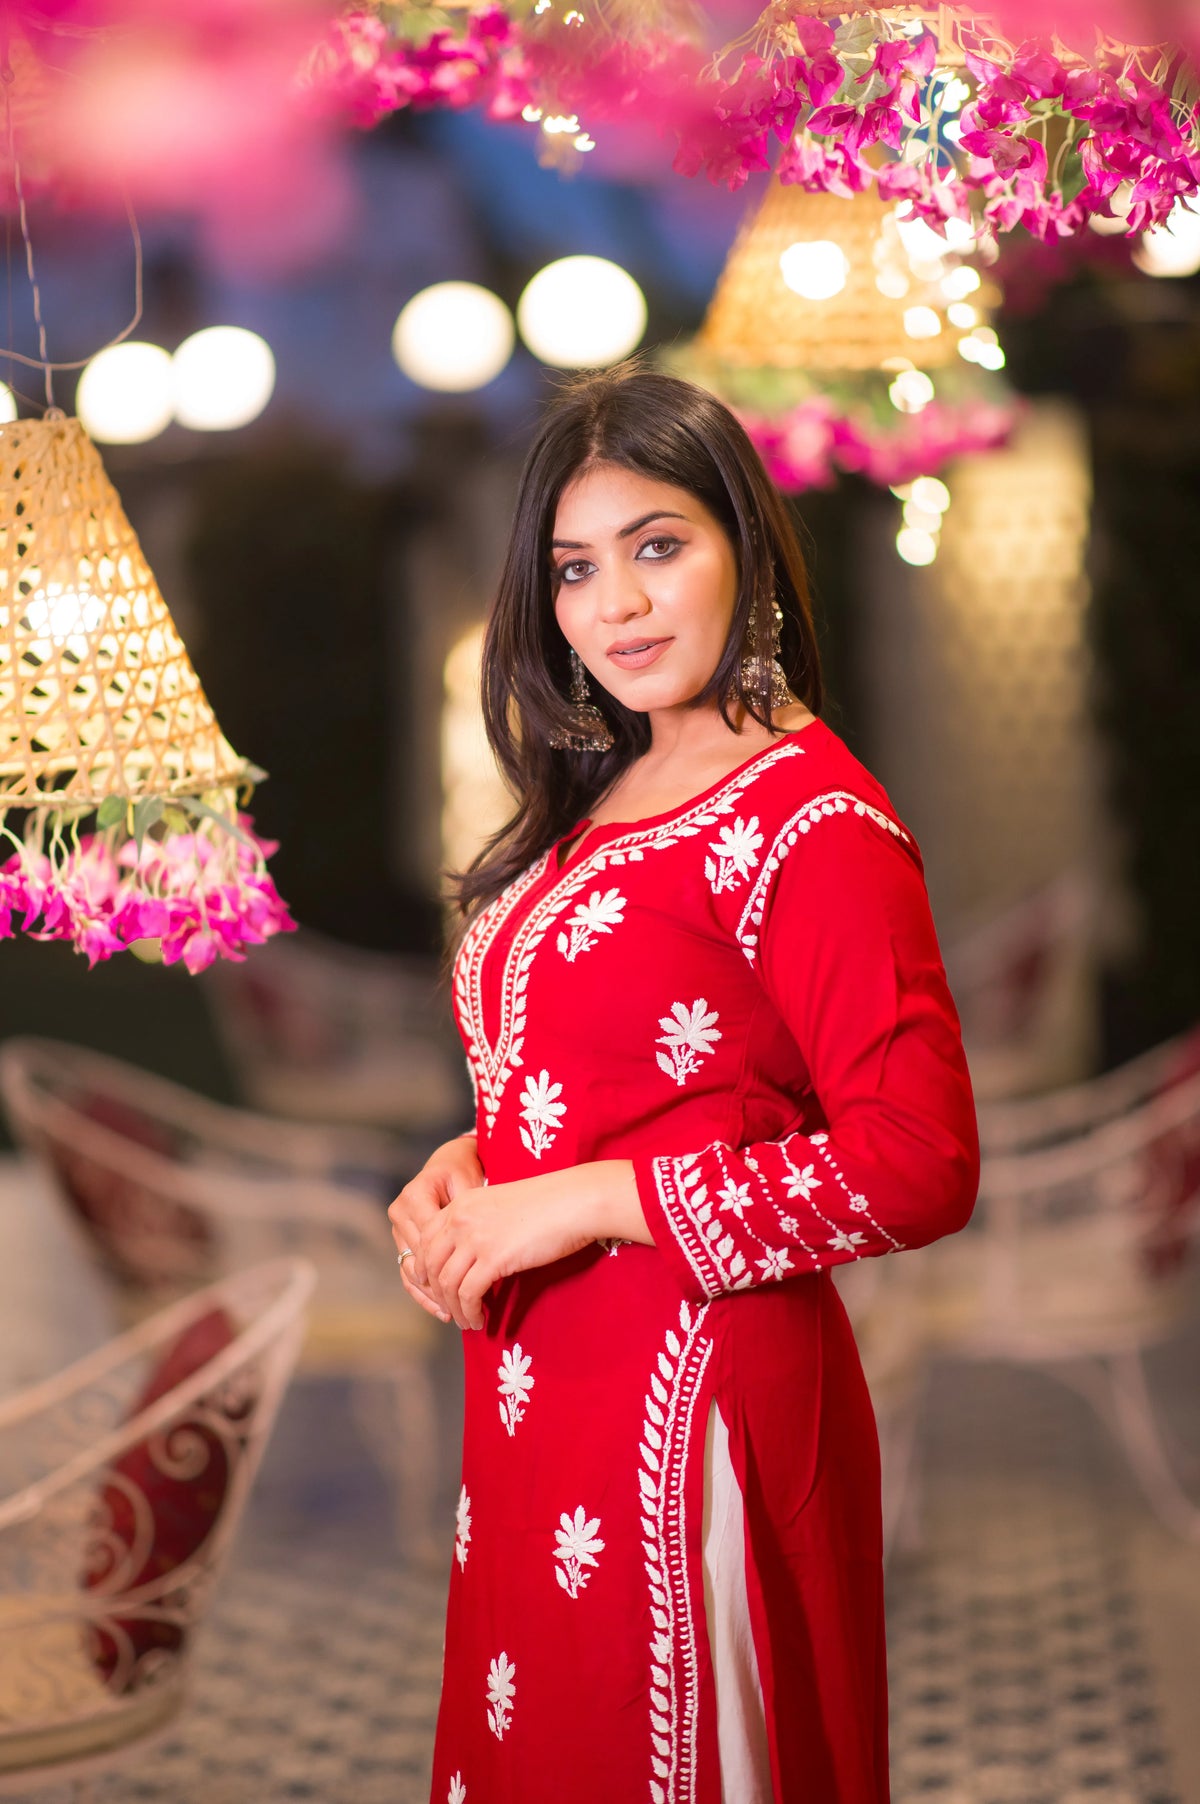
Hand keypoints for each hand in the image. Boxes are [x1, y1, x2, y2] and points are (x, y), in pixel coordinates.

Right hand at [388, 1133, 483, 1322]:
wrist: (449, 1163)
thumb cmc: (464, 1172)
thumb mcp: (470, 1185)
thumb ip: (469, 1214)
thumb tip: (480, 1247)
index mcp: (415, 1196)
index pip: (432, 1241)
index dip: (452, 1266)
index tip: (475, 1284)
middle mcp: (400, 1213)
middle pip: (420, 1260)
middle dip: (443, 1287)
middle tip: (466, 1309)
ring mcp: (397, 1229)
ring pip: (412, 1272)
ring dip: (434, 1296)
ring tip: (456, 1314)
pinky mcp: (402, 1241)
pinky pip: (410, 1274)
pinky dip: (426, 1293)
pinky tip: (443, 1310)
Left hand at [418, 1160, 646, 1330]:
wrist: (574, 1201)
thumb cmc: (550, 1203)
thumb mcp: (502, 1205)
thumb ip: (482, 1223)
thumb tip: (475, 1255)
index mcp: (463, 1202)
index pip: (426, 1238)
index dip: (426, 1267)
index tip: (434, 1286)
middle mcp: (461, 1218)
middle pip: (431, 1264)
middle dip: (436, 1292)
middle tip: (448, 1309)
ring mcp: (475, 1238)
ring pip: (447, 1283)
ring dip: (454, 1308)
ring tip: (466, 1321)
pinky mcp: (493, 1258)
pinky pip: (468, 1294)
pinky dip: (469, 1312)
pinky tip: (480, 1320)